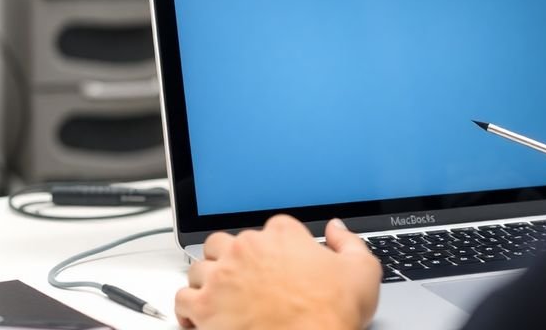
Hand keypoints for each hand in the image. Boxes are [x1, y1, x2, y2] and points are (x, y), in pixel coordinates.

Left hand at [176, 215, 381, 329]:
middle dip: (231, 258)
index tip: (280, 263)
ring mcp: (222, 277)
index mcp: (282, 235)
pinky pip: (184, 299)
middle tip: (245, 279)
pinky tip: (202, 316)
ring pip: (200, 268)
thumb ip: (349, 242)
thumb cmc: (330, 315)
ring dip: (209, 281)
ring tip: (222, 297)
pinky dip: (191, 308)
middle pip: (225, 242)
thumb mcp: (362, 272)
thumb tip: (337, 228)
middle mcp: (247, 249)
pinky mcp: (204, 307)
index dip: (276, 247)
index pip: (271, 228)